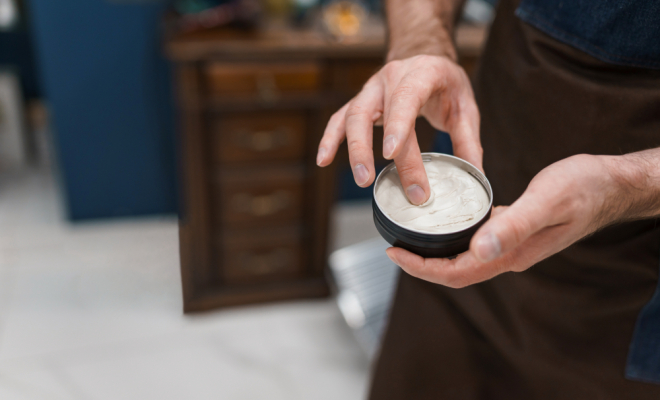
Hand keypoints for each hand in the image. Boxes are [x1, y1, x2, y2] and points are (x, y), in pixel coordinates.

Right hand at [316, 55, 481, 204]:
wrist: (426, 57)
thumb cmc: (446, 83)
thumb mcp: (465, 107)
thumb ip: (468, 141)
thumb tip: (474, 176)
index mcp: (421, 74)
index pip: (405, 98)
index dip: (396, 126)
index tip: (391, 155)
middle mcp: (391, 78)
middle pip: (371, 113)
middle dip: (369, 149)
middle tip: (374, 181)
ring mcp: (371, 90)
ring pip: (352, 116)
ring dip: (352, 149)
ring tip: (361, 179)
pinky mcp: (360, 102)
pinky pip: (339, 119)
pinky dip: (330, 140)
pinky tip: (324, 160)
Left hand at [386, 154, 631, 287]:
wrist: (610, 185)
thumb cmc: (583, 189)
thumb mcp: (546, 201)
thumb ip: (513, 225)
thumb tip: (477, 250)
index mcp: (512, 254)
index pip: (456, 273)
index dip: (422, 269)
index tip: (394, 254)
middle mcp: (509, 254)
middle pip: (456, 272)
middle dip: (422, 266)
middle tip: (393, 248)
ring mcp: (512, 244)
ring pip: (464, 258)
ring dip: (435, 254)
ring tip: (408, 238)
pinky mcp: (514, 230)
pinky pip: (476, 241)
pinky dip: (453, 237)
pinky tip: (443, 221)